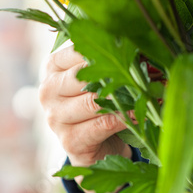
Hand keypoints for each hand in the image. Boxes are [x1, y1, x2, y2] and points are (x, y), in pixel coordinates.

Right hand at [39, 46, 131, 192]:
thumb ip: (108, 61)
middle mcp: (47, 91)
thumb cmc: (97, 106)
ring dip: (124, 99)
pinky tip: (138, 114)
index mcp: (52, 67)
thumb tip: (139, 44)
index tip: (133, 52)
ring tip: (145, 95)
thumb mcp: (97, 79)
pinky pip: (102, 124)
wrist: (95, 148)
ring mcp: (55, 118)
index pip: (79, 51)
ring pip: (94, 101)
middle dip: (116, 76)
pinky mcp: (70, 141)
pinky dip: (124, 118)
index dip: (108, 52)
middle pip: (84, 77)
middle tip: (143, 73)